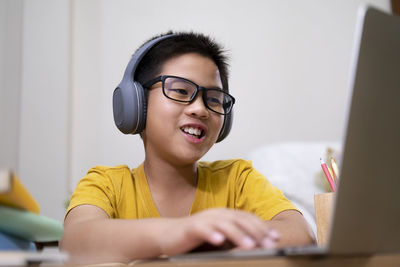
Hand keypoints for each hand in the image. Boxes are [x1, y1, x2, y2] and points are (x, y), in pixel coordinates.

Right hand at [158, 208, 279, 255]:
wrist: (168, 234)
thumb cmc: (196, 238)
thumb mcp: (219, 236)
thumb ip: (234, 237)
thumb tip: (256, 245)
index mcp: (225, 215)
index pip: (248, 219)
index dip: (263, 227)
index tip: (276, 238)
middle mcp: (217, 214)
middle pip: (240, 220)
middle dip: (256, 231)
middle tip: (269, 244)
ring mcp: (205, 219)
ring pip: (224, 224)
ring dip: (238, 234)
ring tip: (250, 245)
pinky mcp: (191, 227)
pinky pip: (203, 229)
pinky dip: (211, 234)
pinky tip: (219, 241)